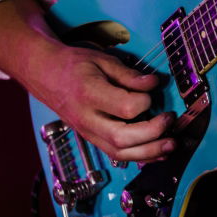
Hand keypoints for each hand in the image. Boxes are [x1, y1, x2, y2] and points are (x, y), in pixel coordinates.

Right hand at [0, 0, 175, 162]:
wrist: (44, 74)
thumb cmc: (73, 64)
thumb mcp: (101, 59)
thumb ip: (128, 74)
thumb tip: (154, 83)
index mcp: (89, 93)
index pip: (125, 107)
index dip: (145, 101)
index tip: (153, 88)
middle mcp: (87, 119)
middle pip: (122, 138)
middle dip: (153, 134)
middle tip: (170, 120)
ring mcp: (88, 133)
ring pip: (120, 153)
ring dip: (150, 152)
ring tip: (172, 145)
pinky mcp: (92, 139)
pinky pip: (117, 155)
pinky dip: (140, 157)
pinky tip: (158, 153)